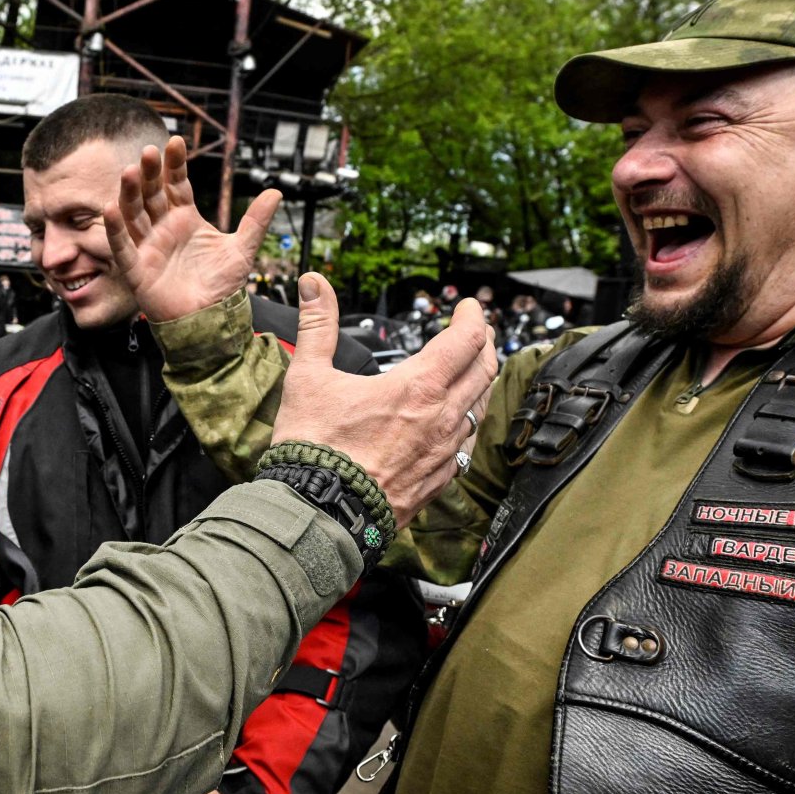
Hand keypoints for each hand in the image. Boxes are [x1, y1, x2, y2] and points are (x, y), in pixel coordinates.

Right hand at [104, 136, 281, 322]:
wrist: (211, 321)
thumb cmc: (222, 288)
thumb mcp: (242, 250)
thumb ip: (255, 221)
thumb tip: (276, 191)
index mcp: (185, 220)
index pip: (176, 185)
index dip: (174, 165)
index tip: (175, 142)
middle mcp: (163, 229)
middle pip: (152, 194)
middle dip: (150, 173)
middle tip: (149, 152)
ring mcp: (148, 248)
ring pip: (134, 215)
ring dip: (130, 193)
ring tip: (130, 172)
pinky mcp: (137, 270)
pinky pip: (122, 247)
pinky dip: (115, 230)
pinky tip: (111, 208)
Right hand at [275, 273, 495, 525]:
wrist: (318, 511)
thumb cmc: (314, 446)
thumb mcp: (309, 376)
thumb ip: (318, 325)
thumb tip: (313, 282)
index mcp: (418, 387)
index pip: (466, 340)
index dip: (473, 318)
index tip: (469, 308)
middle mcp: (441, 418)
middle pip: (484, 371)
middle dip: (485, 344)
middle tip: (479, 333)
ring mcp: (444, 453)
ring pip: (479, 409)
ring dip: (480, 384)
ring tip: (472, 372)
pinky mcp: (437, 481)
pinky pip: (465, 447)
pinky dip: (466, 425)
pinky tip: (456, 425)